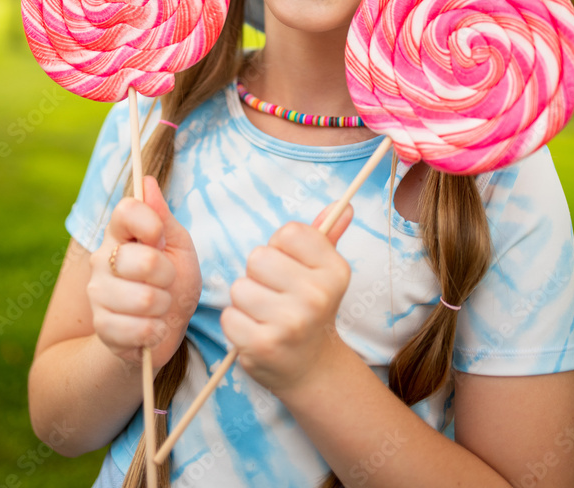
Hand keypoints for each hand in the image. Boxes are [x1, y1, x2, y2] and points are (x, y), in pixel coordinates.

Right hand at [87, 177, 201, 366]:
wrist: (160, 330)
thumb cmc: (173, 284)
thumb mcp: (178, 247)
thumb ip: (163, 217)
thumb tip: (147, 180)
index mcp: (120, 233)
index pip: (126, 210)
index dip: (152, 225)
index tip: (161, 239)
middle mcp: (102, 259)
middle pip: (145, 260)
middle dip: (169, 275)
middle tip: (166, 281)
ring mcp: (98, 293)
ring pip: (145, 298)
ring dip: (164, 307)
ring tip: (159, 306)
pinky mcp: (101, 326)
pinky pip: (140, 329)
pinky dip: (155, 331)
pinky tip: (152, 328)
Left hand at [221, 204, 352, 393]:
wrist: (312, 368)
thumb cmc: (311, 309)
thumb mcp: (324, 272)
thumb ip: (327, 235)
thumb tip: (345, 204)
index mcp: (334, 271)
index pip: (289, 232)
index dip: (281, 247)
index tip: (290, 267)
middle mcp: (317, 296)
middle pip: (258, 256)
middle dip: (259, 274)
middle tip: (275, 293)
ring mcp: (290, 323)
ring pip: (240, 287)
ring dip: (246, 300)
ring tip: (265, 314)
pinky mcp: (264, 346)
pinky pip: (229, 316)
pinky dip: (237, 324)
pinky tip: (256, 332)